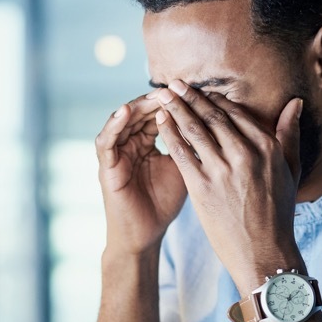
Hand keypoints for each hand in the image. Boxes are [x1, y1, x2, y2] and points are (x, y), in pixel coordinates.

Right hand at [95, 91, 188, 254]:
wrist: (145, 235)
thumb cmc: (164, 203)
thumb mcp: (183, 169)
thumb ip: (190, 145)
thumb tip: (217, 123)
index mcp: (147, 142)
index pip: (160, 114)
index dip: (176, 102)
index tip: (194, 91)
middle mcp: (129, 143)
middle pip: (142, 112)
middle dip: (159, 99)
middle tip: (177, 86)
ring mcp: (115, 153)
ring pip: (123, 120)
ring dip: (138, 105)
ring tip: (155, 94)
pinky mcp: (105, 166)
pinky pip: (106, 140)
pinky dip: (114, 124)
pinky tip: (125, 110)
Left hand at [152, 81, 303, 290]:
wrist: (263, 252)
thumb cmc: (278, 213)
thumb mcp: (290, 170)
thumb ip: (289, 134)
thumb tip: (295, 103)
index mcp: (267, 148)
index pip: (236, 114)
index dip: (215, 99)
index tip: (201, 90)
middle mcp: (245, 154)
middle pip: (212, 117)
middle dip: (190, 97)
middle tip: (175, 82)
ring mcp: (222, 170)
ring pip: (194, 130)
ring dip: (176, 108)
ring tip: (163, 94)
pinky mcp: (202, 186)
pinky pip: (182, 152)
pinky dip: (170, 133)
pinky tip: (160, 121)